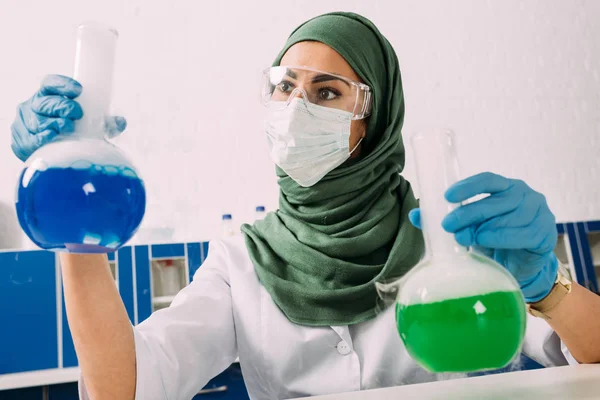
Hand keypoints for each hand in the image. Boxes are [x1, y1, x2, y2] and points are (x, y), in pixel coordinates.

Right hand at [10, 74, 126, 160]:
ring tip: (68, 127)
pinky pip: (33, 137)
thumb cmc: (68, 134)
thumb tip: (120, 122)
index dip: (63, 85)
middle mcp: (33, 106)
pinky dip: (44, 137)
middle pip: (45, 102)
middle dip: (63, 106)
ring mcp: (25, 123)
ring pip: (38, 120)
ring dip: (55, 123)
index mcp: (46, 96)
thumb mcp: (85, 125)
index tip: (78, 89)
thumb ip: (102, 123)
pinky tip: (53, 137)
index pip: (51, 84)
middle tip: (77, 113)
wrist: (45, 154)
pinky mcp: (22, 140)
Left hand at [408, 172, 558, 302]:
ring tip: (466, 238)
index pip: (488, 180)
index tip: (447, 196)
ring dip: (485, 228)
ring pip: (509, 217)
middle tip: (448, 225)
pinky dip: (503, 238)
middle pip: (495, 201)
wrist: (521, 267)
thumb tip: (415, 214)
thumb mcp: (470, 228)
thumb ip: (447, 219)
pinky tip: (487, 242)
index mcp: (506, 188)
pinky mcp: (546, 234)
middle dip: (469, 213)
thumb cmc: (493, 241)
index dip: (468, 186)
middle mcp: (525, 195)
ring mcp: (539, 213)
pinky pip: (524, 234)